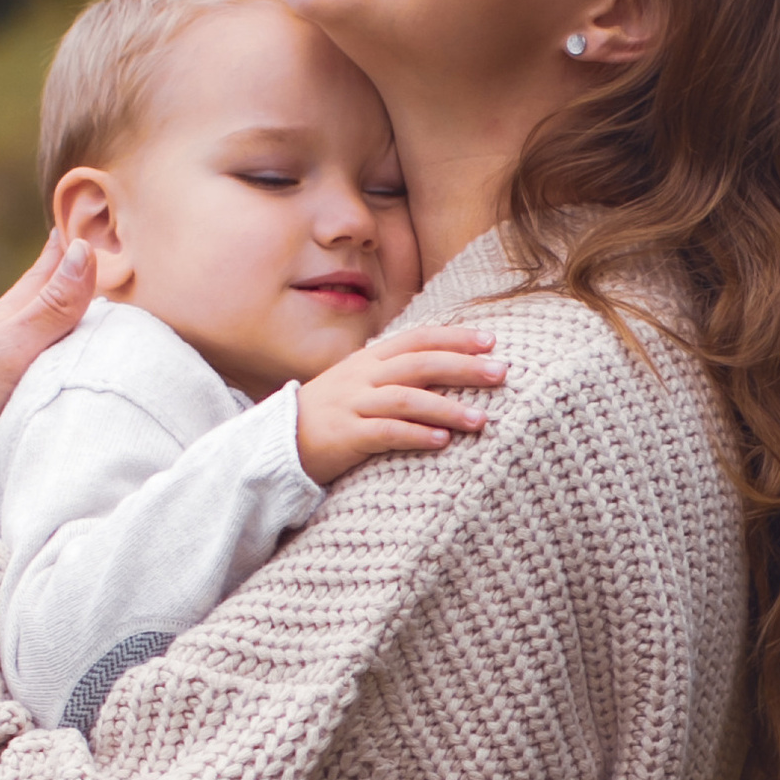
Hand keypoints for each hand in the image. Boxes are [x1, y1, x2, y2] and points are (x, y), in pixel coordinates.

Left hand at [0, 231, 95, 490]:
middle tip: (63, 257)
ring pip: (5, 336)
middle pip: (18, 305)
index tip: (70, 234)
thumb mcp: (9, 349)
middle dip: (44, 282)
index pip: (33, 283)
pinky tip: (8, 365)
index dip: (56, 260)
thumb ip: (49, 309)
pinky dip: (13, 355)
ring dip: (29, 319)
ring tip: (42, 309)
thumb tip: (81, 250)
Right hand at [294, 325, 502, 484]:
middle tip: (501, 373)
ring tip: (481, 419)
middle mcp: (363, 377)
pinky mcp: (346, 436)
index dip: (455, 338)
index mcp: (369, 359)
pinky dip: (415, 434)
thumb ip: (395, 373)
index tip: (491, 341)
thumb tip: (444, 367)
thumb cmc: (329, 414)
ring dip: (447, 407)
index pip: (418, 338)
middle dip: (463, 366)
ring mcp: (353, 405)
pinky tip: (442, 441)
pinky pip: (385, 433)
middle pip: (419, 363)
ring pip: (406, 399)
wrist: (278, 442)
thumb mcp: (359, 383)